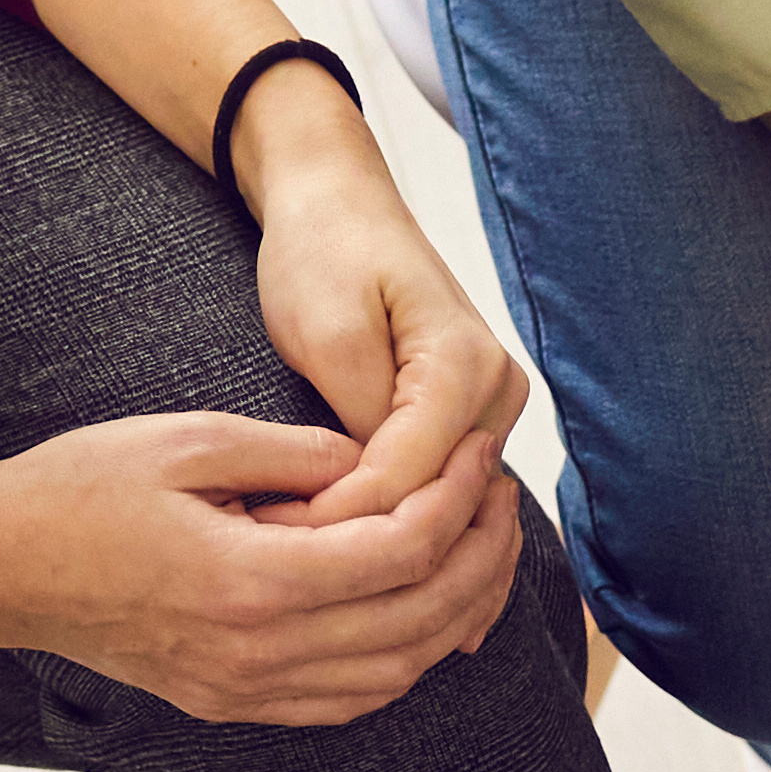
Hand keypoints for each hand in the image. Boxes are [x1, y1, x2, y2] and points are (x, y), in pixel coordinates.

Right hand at [0, 415, 520, 724]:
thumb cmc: (81, 490)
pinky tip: (423, 614)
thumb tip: (377, 461)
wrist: (1, 568)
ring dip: (455, 615)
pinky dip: (404, 662)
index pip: (402, 552)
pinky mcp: (234, 704)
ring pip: (397, 673)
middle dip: (480, 558)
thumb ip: (295, 453)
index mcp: (250, 580)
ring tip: (479, 551)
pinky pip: (349, 701)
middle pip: (419, 620)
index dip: (459, 502)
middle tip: (503, 499)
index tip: (481, 458)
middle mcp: (258, 652)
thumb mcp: (188, 440)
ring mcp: (247, 690)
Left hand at [245, 109, 538, 527]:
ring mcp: (494, 410)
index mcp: (469, 367)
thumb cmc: (325, 249)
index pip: (409, 479)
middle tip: (278, 568)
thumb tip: (376, 501)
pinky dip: (393, 516)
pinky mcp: (470, 420)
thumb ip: (361, 420)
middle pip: (436, 503)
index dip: (339, 519)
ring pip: (442, 506)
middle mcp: (500, 394)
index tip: (269, 540)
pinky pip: (439, 489)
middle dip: (360, 539)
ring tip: (304, 562)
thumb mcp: (326, 331)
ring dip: (379, 536)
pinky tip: (343, 541)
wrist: (339, 203)